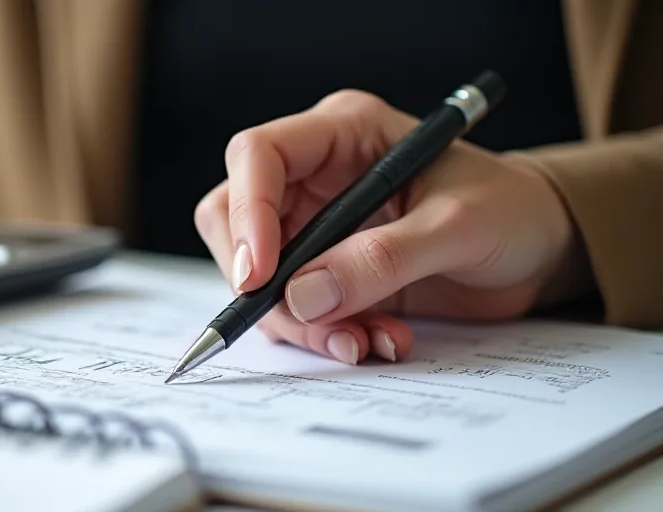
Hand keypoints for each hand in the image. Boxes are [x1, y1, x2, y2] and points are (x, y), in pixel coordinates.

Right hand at [195, 90, 590, 364]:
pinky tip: (376, 338)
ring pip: (258, 276)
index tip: (258, 277)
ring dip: (301, 322)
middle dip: (263, 284)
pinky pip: (292, 309)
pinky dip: (323, 335)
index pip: (259, 156)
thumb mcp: (459, 228)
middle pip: (236, 220)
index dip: (247, 214)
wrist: (539, 249)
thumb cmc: (510, 210)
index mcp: (342, 133)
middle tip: (310, 324)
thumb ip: (384, 258)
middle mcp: (316, 175)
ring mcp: (315, 226)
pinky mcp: (324, 272)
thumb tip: (304, 296)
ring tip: (366, 340)